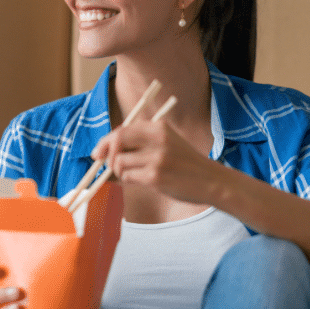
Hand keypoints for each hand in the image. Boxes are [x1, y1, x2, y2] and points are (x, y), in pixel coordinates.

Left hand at [91, 119, 218, 203]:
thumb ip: (140, 143)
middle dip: (105, 154)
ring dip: (119, 171)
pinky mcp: (155, 176)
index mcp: (159, 127)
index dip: (106, 141)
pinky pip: (127, 177)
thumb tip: (104, 151)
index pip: (123, 129)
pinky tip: (140, 181)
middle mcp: (157, 139)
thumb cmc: (185, 164)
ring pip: (119, 162)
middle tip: (104, 165)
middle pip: (117, 140)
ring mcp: (156, 158)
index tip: (98, 152)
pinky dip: (127, 180)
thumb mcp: (166, 143)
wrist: (211, 181)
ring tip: (132, 175)